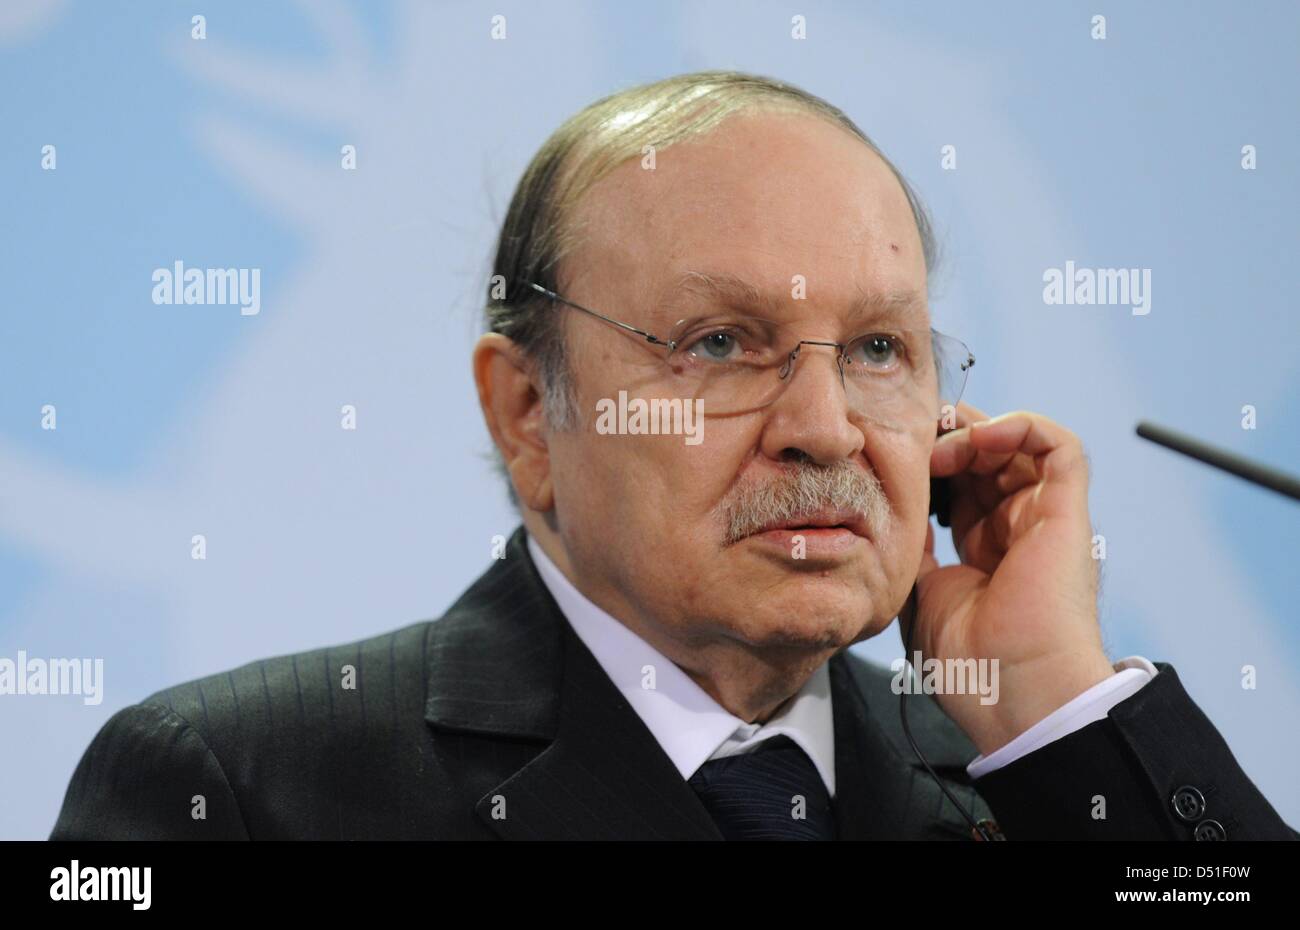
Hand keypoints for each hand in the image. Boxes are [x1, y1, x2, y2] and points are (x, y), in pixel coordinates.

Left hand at [899, 403, 1115, 756]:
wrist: (1013, 694)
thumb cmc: (970, 665)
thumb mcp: (919, 593)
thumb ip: (912, 547)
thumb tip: (895, 506)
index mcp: (984, 550)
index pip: (960, 484)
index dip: (930, 462)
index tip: (893, 455)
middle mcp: (1016, 529)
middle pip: (986, 459)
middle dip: (948, 436)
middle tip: (912, 433)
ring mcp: (1043, 519)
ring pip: (1019, 445)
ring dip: (975, 431)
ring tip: (938, 447)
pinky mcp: (1068, 512)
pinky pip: (1060, 447)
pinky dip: (1020, 427)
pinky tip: (978, 439)